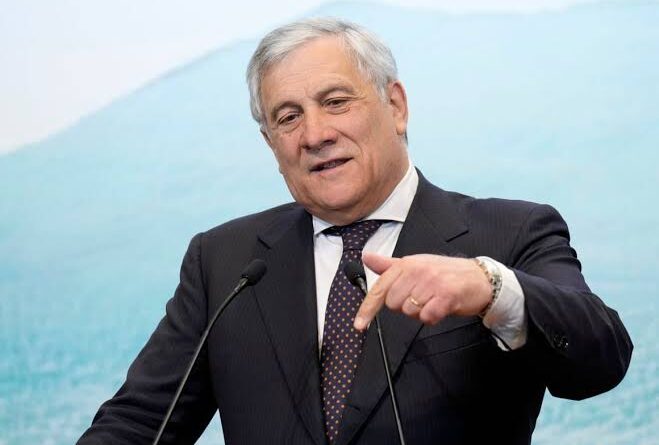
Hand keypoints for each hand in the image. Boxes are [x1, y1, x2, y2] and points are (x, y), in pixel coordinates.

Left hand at [354, 252, 491, 329]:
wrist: (480, 278)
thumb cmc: (445, 273)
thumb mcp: (415, 264)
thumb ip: (389, 265)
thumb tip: (366, 257)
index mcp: (406, 263)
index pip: (380, 288)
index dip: (367, 309)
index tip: (359, 325)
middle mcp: (417, 271)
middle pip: (393, 304)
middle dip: (404, 306)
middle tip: (422, 297)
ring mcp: (432, 283)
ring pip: (409, 312)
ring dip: (420, 312)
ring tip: (433, 300)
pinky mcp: (445, 296)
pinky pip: (426, 317)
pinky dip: (432, 317)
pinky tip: (441, 307)